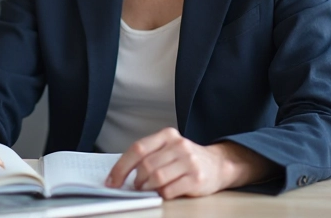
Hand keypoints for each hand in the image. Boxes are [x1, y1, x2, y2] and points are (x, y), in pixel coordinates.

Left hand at [105, 128, 275, 198]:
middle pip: (146, 165)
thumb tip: (120, 173)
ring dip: (148, 188)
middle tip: (135, 186)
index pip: (138, 149)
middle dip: (136, 180)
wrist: (218, 165)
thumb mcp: (168, 149)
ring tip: (149, 189)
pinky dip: (162, 194)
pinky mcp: (197, 178)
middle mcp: (179, 145)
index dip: (121, 167)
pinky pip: (169, 190)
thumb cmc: (186, 159)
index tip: (112, 180)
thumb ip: (148, 155)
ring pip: (156, 178)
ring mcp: (189, 161)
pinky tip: (165, 192)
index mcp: (167, 135)